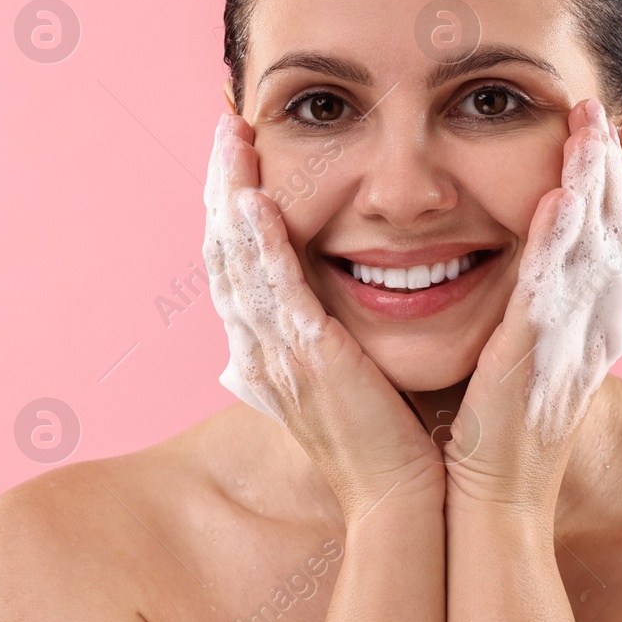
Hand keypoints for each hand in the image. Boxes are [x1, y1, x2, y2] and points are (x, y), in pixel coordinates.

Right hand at [202, 112, 443, 519]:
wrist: (399, 499)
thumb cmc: (387, 441)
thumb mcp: (347, 378)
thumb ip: (331, 339)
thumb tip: (325, 311)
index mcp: (269, 346)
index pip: (238, 259)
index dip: (232, 202)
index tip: (240, 151)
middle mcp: (260, 344)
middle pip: (223, 247)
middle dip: (222, 181)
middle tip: (226, 122)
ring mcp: (276, 352)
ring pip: (236, 258)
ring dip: (231, 193)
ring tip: (233, 137)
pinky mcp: (306, 359)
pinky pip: (274, 291)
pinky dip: (259, 244)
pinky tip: (256, 201)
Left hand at [445, 98, 621, 512]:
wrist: (490, 506)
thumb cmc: (487, 440)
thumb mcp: (511, 364)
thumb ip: (515, 317)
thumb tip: (500, 281)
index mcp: (581, 327)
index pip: (597, 240)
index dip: (597, 186)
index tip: (589, 133)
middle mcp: (590, 328)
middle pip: (608, 229)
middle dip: (605, 168)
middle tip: (596, 110)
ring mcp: (572, 341)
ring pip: (593, 246)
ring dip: (591, 183)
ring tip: (587, 128)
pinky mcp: (541, 355)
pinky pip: (557, 286)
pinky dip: (561, 239)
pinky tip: (559, 196)